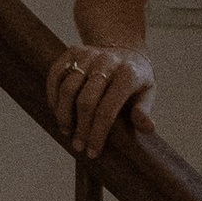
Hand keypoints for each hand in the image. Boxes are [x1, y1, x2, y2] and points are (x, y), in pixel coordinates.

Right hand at [47, 40, 156, 157]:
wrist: (124, 48)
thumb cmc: (135, 79)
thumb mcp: (147, 93)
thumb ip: (143, 110)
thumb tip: (148, 129)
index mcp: (128, 75)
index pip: (108, 110)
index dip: (98, 134)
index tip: (92, 152)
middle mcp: (107, 62)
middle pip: (86, 101)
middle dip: (80, 128)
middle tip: (78, 146)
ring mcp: (89, 54)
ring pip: (68, 88)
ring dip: (63, 113)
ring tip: (66, 130)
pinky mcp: (73, 50)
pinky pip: (56, 74)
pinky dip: (52, 94)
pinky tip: (56, 110)